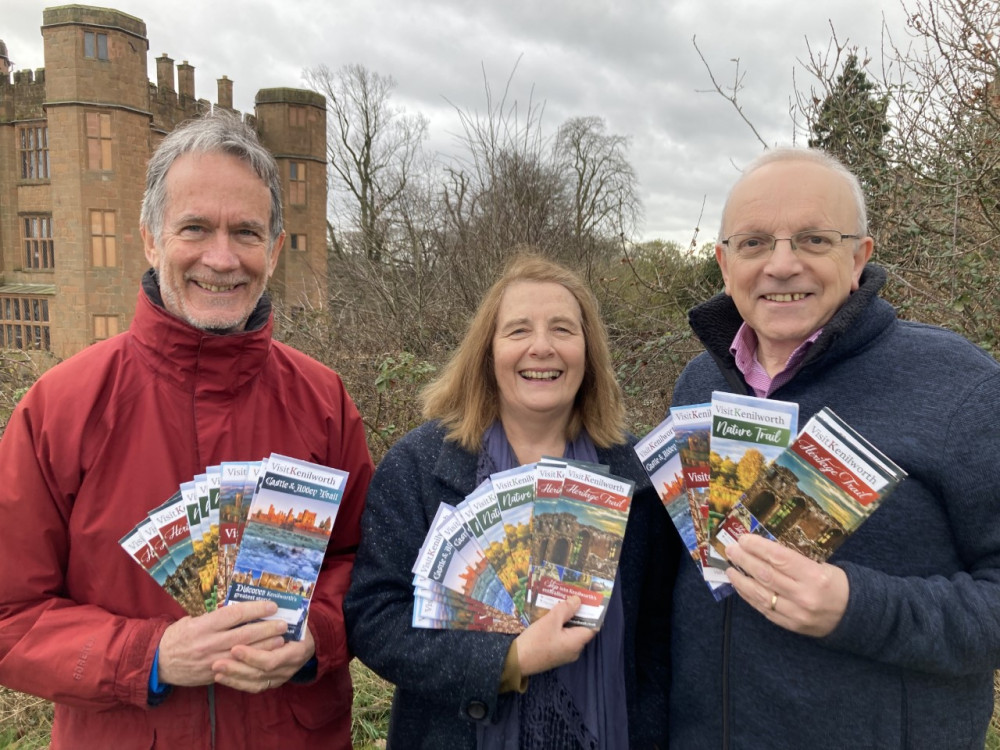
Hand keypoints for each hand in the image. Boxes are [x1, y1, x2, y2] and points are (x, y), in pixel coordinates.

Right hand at [158, 601, 287, 686]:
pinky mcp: (214, 674)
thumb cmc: (177, 636)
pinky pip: (237, 668)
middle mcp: (210, 642)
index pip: (235, 614)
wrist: (158, 662)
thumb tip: (241, 609)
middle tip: (283, 623)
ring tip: (281, 639)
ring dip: (265, 646)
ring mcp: (213, 660)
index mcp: (204, 625)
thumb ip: (215, 616)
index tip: (271, 605)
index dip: (256, 609)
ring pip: (245, 653)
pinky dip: (253, 662)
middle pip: (245, 634)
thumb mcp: (193, 620)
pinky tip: (265, 657)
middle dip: (267, 628)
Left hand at [212, 626, 315, 692]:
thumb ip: (275, 619)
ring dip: (233, 677)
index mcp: (297, 651)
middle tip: (217, 663)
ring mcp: (280, 678)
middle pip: (261, 673)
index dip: (253, 656)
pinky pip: (253, 687)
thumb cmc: (298, 626)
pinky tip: (222, 677)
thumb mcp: (294, 619)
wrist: (309, 642)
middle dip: (237, 668)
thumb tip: (252, 610)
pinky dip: (236, 683)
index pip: (273, 659)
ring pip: (255, 683)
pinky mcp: (272, 683)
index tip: (235, 647)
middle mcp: (289, 668)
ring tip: (216, 669)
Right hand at [513, 596, 596, 676]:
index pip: (592, 626)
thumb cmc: (535, 641)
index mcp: (577, 642)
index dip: (592, 612)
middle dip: (577, 613)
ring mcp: (565, 654)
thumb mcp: (550, 621)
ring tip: (561, 604)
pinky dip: (560, 627)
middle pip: (581, 628)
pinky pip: (563, 638)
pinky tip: (552, 617)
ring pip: (571, 632)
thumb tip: (578, 600)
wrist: (516, 662)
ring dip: (567, 619)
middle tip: (572, 597)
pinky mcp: (555, 654)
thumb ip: (566, 609)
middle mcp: (574, 650)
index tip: (588, 599)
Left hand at [725, 534, 848, 637]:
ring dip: (741, 580)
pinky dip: (749, 596)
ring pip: (761, 594)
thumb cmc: (836, 584)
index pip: (779, 558)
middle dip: (744, 560)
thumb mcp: (822, 565)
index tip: (744, 539)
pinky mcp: (790, 625)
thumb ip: (794, 560)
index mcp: (814, 575)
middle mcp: (804, 595)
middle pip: (766, 575)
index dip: (758, 547)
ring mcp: (796, 613)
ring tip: (729, 568)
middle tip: (731, 550)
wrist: (854, 616)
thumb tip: (763, 548)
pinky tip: (741, 586)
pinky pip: (764, 609)